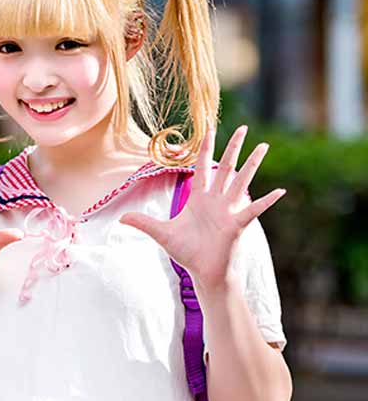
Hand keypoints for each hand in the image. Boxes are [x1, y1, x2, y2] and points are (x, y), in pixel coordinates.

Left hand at [119, 125, 285, 290]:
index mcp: (199, 198)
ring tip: (264, 146)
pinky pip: (253, 209)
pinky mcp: (237, 224)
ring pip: (241, 181)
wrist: (203, 273)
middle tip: (243, 127)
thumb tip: (121, 217)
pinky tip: (279, 191)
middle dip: (233, 147)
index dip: (206, 149)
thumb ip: (143, 222)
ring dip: (252, 164)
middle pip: (226, 167)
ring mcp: (229, 210)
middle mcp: (216, 200)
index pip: (203, 167)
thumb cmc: (187, 253)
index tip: (210, 130)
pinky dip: (266, 201)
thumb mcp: (161, 233)